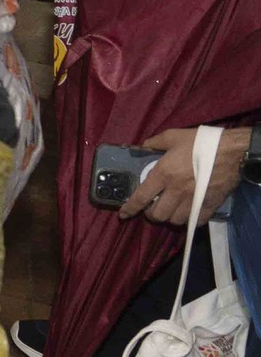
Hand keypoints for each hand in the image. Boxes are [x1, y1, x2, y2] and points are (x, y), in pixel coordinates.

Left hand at [120, 126, 252, 225]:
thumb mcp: (174, 136)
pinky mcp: (210, 205)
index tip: (123, 214)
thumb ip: (155, 142)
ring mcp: (193, 200)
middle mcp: (176, 191)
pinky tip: (189, 211)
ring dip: (171, 217)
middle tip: (154, 207)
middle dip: (152, 214)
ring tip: (171, 209)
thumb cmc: (202, 143)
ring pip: (175, 220)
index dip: (130, 208)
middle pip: (158, 215)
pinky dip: (191, 219)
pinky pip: (196, 221)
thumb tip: (143, 146)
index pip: (141, 197)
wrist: (233, 151)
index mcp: (164, 174)